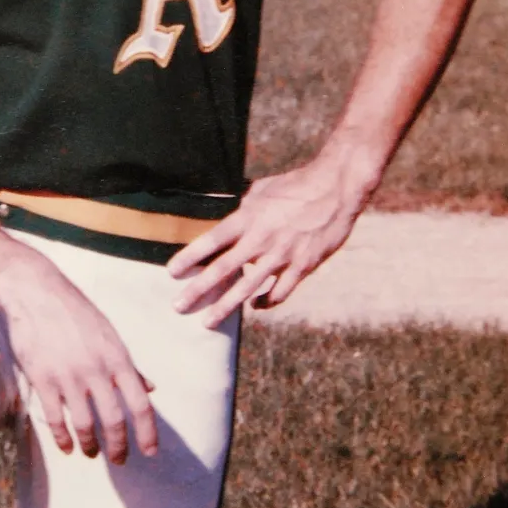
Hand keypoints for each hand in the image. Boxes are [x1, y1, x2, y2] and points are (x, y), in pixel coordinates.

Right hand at [0, 252, 157, 465]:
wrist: (36, 293)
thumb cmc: (76, 312)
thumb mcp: (108, 334)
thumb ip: (128, 365)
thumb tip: (150, 388)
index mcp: (117, 357)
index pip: (140, 403)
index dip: (148, 432)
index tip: (150, 452)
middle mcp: (96, 369)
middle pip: (114, 420)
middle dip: (118, 446)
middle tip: (119, 459)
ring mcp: (68, 375)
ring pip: (85, 424)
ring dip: (90, 445)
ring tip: (91, 452)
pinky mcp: (42, 379)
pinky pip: (56, 419)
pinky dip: (63, 438)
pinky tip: (67, 447)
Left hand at [167, 157, 369, 327]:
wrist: (336, 189)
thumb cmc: (295, 185)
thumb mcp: (262, 189)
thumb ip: (241, 204)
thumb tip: (219, 205)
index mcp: (248, 217)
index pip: (211, 240)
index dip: (190, 257)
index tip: (172, 272)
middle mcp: (261, 239)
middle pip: (223, 270)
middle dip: (198, 290)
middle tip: (177, 306)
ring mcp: (282, 256)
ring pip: (248, 289)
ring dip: (225, 307)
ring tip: (207, 322)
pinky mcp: (302, 266)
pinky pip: (279, 292)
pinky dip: (265, 302)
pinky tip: (255, 306)